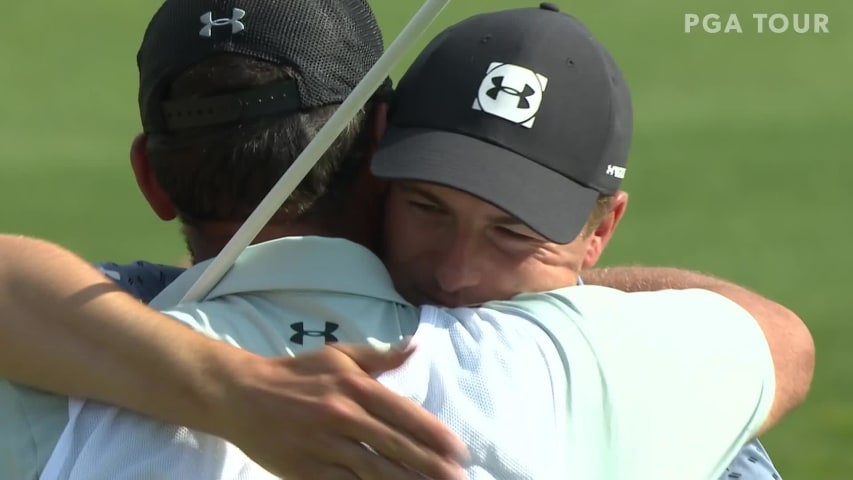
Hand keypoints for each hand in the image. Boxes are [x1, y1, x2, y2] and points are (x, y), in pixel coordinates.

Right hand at [214, 343, 468, 479]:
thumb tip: (416, 348)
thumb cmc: (296, 374)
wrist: (243, 395)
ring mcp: (325, 447)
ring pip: (376, 472)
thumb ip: (380, 357)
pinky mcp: (308, 471)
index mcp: (354, 387)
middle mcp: (343, 417)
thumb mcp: (338, 356)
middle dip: (431, 466)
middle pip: (396, 448)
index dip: (433, 434)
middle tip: (458, 478)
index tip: (458, 450)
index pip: (404, 414)